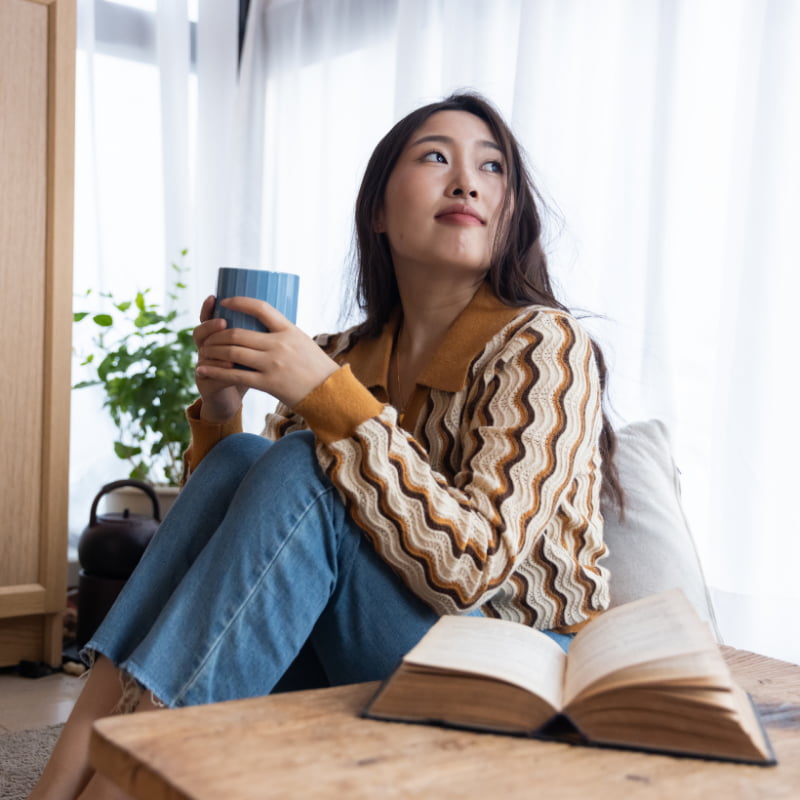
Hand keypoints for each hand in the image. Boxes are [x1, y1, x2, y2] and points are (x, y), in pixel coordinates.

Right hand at [192, 296, 247, 421]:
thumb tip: (277, 316)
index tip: (214, 297)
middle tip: (224, 322)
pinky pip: (207, 373)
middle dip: (212, 325)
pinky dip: (218, 370)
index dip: (208, 308)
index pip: (208, 317)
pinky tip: (228, 368)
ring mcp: (202, 364)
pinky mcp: (204, 382)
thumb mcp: (253, 351)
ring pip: (203, 352)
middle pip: (202, 332)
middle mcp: (206, 349)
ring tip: (229, 347)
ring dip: (216, 348)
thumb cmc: (247, 371)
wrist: (232, 397)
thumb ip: (258, 336)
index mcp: (217, 338)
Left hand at [194, 297, 339, 408]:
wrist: (330, 393)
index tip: (224, 302)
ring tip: (204, 352)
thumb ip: (283, 335)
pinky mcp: (269, 383)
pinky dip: (216, 372)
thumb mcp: (303, 342)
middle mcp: (279, 345)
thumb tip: (261, 327)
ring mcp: (273, 364)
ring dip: (213, 351)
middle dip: (216, 335)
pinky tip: (204, 370)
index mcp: (289, 330)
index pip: (261, 308)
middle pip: (238, 333)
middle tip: (207, 337)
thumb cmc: (317, 368)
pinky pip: (235, 376)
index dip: (239, 302)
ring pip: (232, 353)